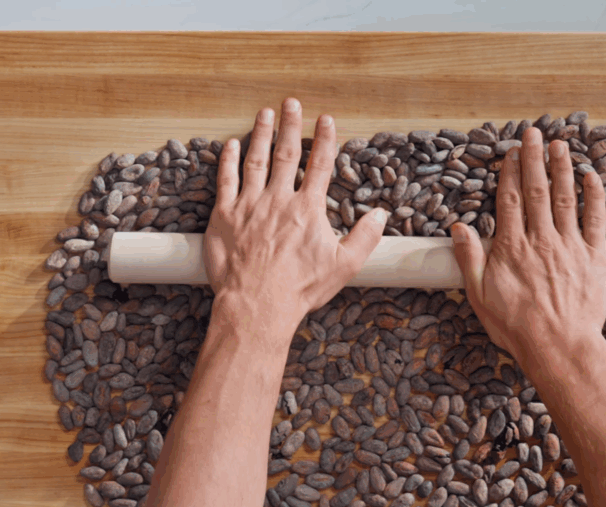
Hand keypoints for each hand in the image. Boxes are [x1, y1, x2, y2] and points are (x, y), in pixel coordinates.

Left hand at [204, 98, 386, 336]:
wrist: (258, 304)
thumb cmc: (299, 288)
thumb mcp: (344, 266)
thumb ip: (365, 238)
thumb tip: (381, 216)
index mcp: (307, 209)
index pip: (320, 164)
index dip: (324, 139)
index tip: (325, 118)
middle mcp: (278, 200)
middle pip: (286, 153)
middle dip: (290, 125)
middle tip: (291, 103)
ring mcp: (249, 205)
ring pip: (255, 160)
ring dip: (260, 134)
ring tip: (264, 114)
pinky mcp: (224, 216)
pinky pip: (226, 180)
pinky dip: (228, 160)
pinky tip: (232, 145)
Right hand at [451, 126, 605, 375]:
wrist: (558, 347)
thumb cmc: (517, 327)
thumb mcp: (479, 296)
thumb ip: (468, 259)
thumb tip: (457, 228)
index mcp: (511, 247)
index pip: (510, 199)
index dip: (510, 172)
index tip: (511, 153)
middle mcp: (540, 240)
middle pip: (536, 190)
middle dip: (534, 159)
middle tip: (534, 134)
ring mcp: (569, 246)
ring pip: (564, 198)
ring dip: (562, 169)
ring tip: (559, 145)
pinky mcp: (594, 257)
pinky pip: (596, 219)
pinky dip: (593, 196)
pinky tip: (591, 177)